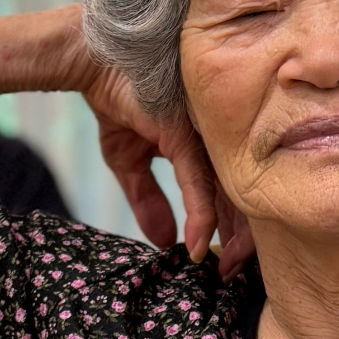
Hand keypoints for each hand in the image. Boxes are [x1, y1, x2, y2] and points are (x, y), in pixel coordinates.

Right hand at [77, 59, 254, 277]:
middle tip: (236, 275)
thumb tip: (163, 241)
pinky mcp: (185, 131)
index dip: (237, 229)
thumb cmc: (118, 100)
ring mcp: (205, 133)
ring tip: (227, 268)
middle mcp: (216, 137)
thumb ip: (147, 198)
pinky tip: (198, 243)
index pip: (234, 190)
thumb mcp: (129, 159)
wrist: (95, 63)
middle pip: (243, 194)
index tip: (231, 262)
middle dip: (243, 241)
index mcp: (211, 142)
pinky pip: (198, 180)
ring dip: (229, 235)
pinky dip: (201, 214)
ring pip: (228, 191)